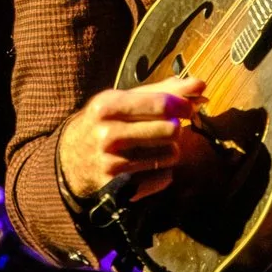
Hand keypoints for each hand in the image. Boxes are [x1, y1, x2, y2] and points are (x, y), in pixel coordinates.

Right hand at [57, 78, 204, 201]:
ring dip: (170, 150)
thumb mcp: (124, 100)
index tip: (190, 107)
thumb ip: (163, 91)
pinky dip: (163, 171)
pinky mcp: (120, 187)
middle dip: (175, 127)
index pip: (161, 104)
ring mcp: (112, 163)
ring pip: (171, 154)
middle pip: (171, 129)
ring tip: (152, 147)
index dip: (184, 105)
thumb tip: (200, 84)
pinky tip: (146, 165)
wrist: (71, 160)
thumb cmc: (106, 123)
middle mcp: (107, 134)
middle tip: (166, 128)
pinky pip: (164, 177)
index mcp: (107, 106)